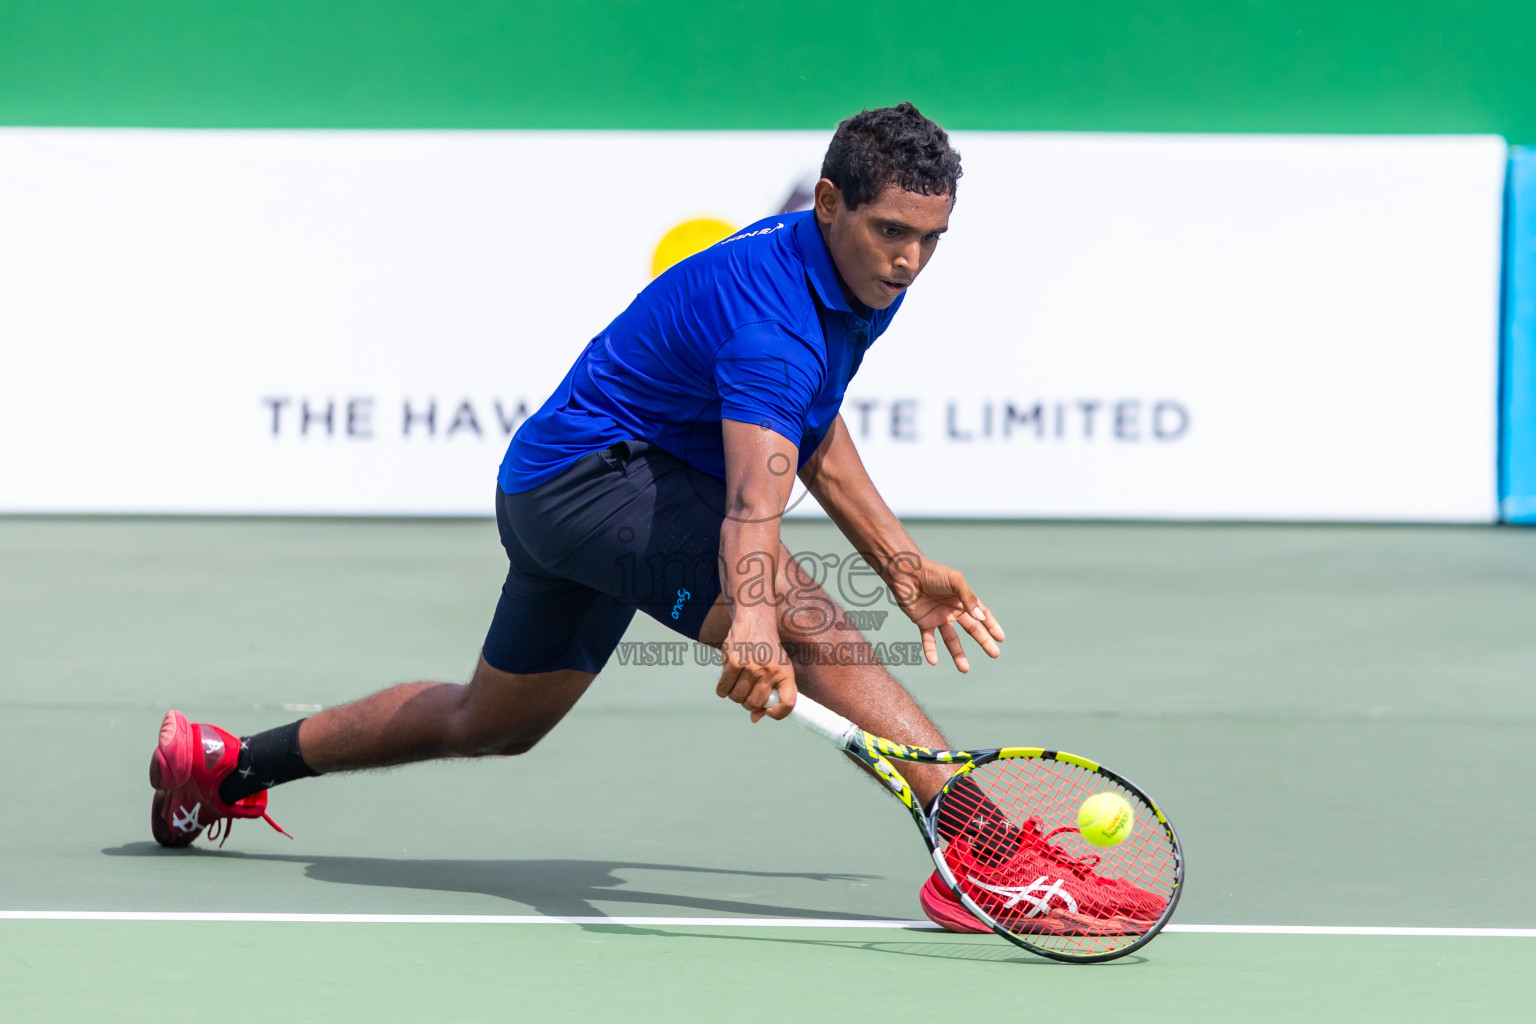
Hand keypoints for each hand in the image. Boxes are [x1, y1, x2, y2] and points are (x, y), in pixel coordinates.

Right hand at [714, 611, 796, 722]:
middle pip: (754, 704)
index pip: (788, 704)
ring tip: (738, 684)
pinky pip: (723, 689)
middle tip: (747, 692)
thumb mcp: (778, 668)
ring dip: (735, 696)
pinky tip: (727, 683)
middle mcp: (770, 672)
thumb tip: (754, 719)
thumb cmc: (768, 651)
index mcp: (786, 674)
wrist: (755, 621)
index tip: (768, 712)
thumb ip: (771, 693)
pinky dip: (723, 691)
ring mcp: (751, 668)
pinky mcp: (734, 663)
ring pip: (737, 698)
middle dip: (748, 703)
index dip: (778, 714)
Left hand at [886, 555, 1005, 671]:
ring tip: (964, 669)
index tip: (1001, 639)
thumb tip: (980, 618)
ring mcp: (938, 617)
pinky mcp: (923, 622)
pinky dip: (930, 650)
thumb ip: (969, 598)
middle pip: (972, 629)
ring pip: (951, 640)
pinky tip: (933, 661)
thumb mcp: (955, 581)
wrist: (907, 573)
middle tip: (995, 655)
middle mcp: (953, 610)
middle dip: (984, 642)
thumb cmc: (933, 573)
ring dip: (958, 654)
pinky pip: (928, 640)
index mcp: (963, 599)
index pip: (982, 614)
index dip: (992, 626)